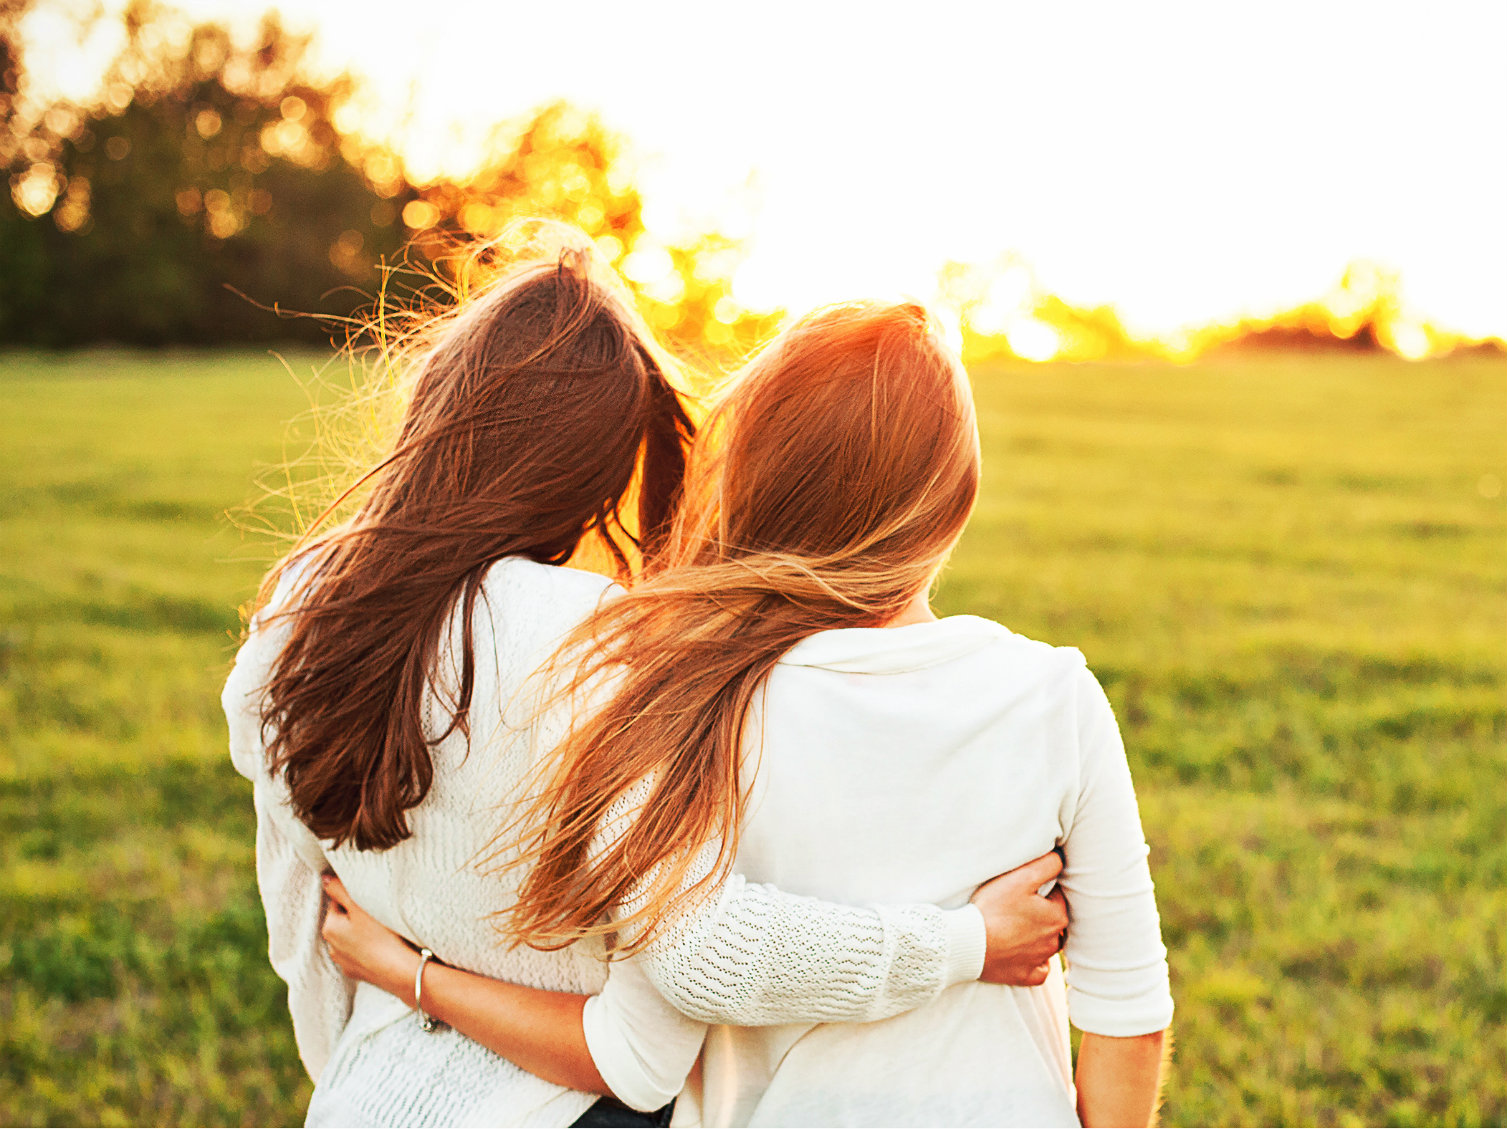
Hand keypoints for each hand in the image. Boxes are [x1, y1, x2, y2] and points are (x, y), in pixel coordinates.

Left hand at [320, 872, 421, 1000]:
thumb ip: (340, 889)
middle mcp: (332, 947)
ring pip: (354, 938)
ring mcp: (346, 963)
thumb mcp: (360, 906)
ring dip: (364, 932)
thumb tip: (325, 878)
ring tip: (385, 930)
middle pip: (345, 921)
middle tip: (380, 912)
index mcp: (329, 928)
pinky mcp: (360, 973)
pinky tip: (385, 946)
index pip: (338, 902)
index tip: (371, 898)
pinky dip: (370, 948)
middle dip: (358, 915)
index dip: (355, 897)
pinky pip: (362, 953)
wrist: (401, 972)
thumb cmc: (382, 937)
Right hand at [971, 850, 1069, 985]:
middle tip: (1016, 906)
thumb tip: (1061, 859)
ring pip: (1046, 945)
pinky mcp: (1026, 976)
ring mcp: (1040, 960)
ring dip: (1036, 936)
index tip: (1022, 889)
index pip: (1057, 897)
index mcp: (1056, 916)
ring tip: (1013, 927)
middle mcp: (1054, 940)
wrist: (968, 943)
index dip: (1041, 890)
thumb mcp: (1021, 877)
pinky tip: (1019, 953)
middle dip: (1040, 913)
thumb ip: (1047, 864)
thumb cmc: (994, 908)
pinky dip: (1033, 962)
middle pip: (1052, 921)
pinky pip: (1038, 970)